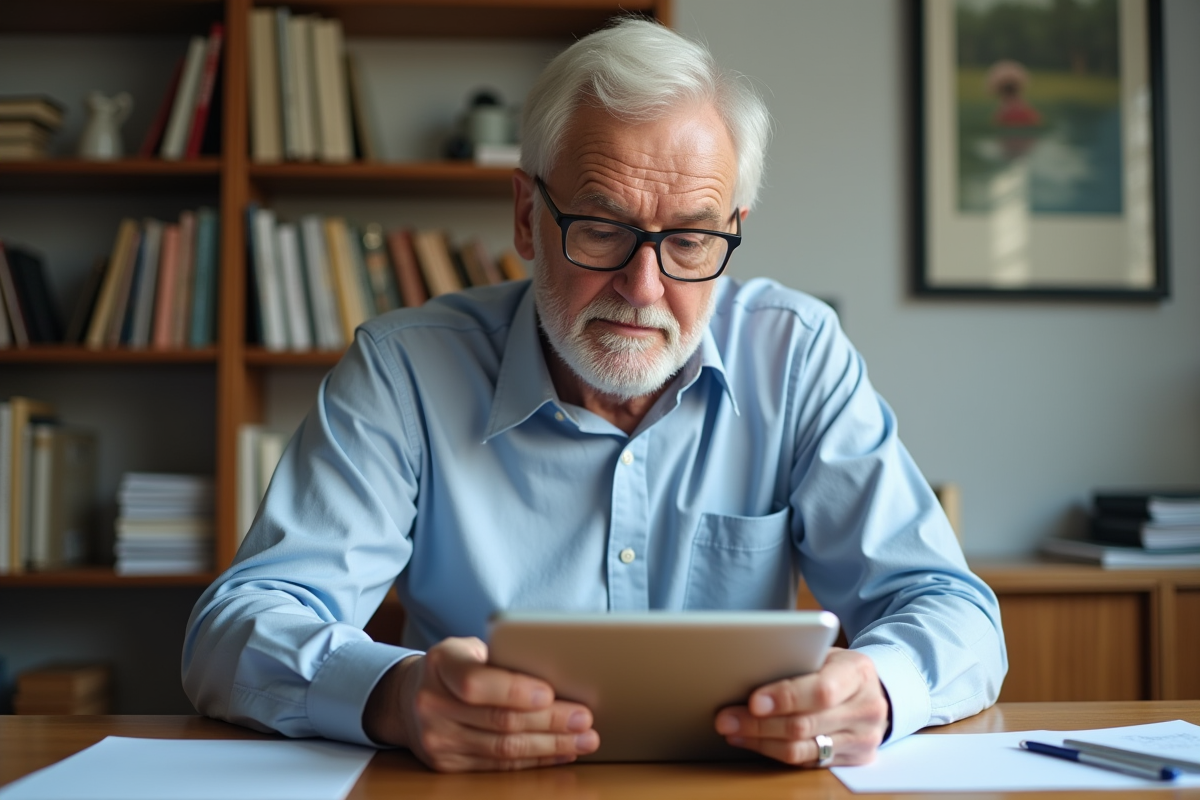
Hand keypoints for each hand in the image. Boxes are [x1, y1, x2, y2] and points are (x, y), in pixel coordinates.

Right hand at [363, 636, 599, 771]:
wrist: (410, 696)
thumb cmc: (456, 666)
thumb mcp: (469, 648)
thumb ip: (502, 657)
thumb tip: (560, 672)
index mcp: (440, 664)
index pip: (476, 683)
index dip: (515, 691)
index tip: (551, 693)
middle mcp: (431, 703)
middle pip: (499, 720)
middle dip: (549, 721)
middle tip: (584, 718)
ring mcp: (436, 739)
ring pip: (503, 748)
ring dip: (550, 745)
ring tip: (584, 739)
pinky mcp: (446, 764)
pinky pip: (498, 765)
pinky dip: (535, 760)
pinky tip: (561, 752)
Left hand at [713, 647, 889, 766]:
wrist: (874, 691)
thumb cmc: (838, 668)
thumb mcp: (826, 653)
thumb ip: (797, 661)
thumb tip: (746, 671)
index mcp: (858, 673)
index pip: (821, 691)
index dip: (785, 697)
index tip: (753, 701)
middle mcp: (866, 709)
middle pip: (805, 724)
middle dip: (759, 723)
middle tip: (726, 717)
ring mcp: (863, 739)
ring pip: (802, 749)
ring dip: (760, 741)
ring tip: (732, 730)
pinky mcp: (855, 760)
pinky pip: (806, 762)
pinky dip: (774, 752)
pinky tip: (752, 741)